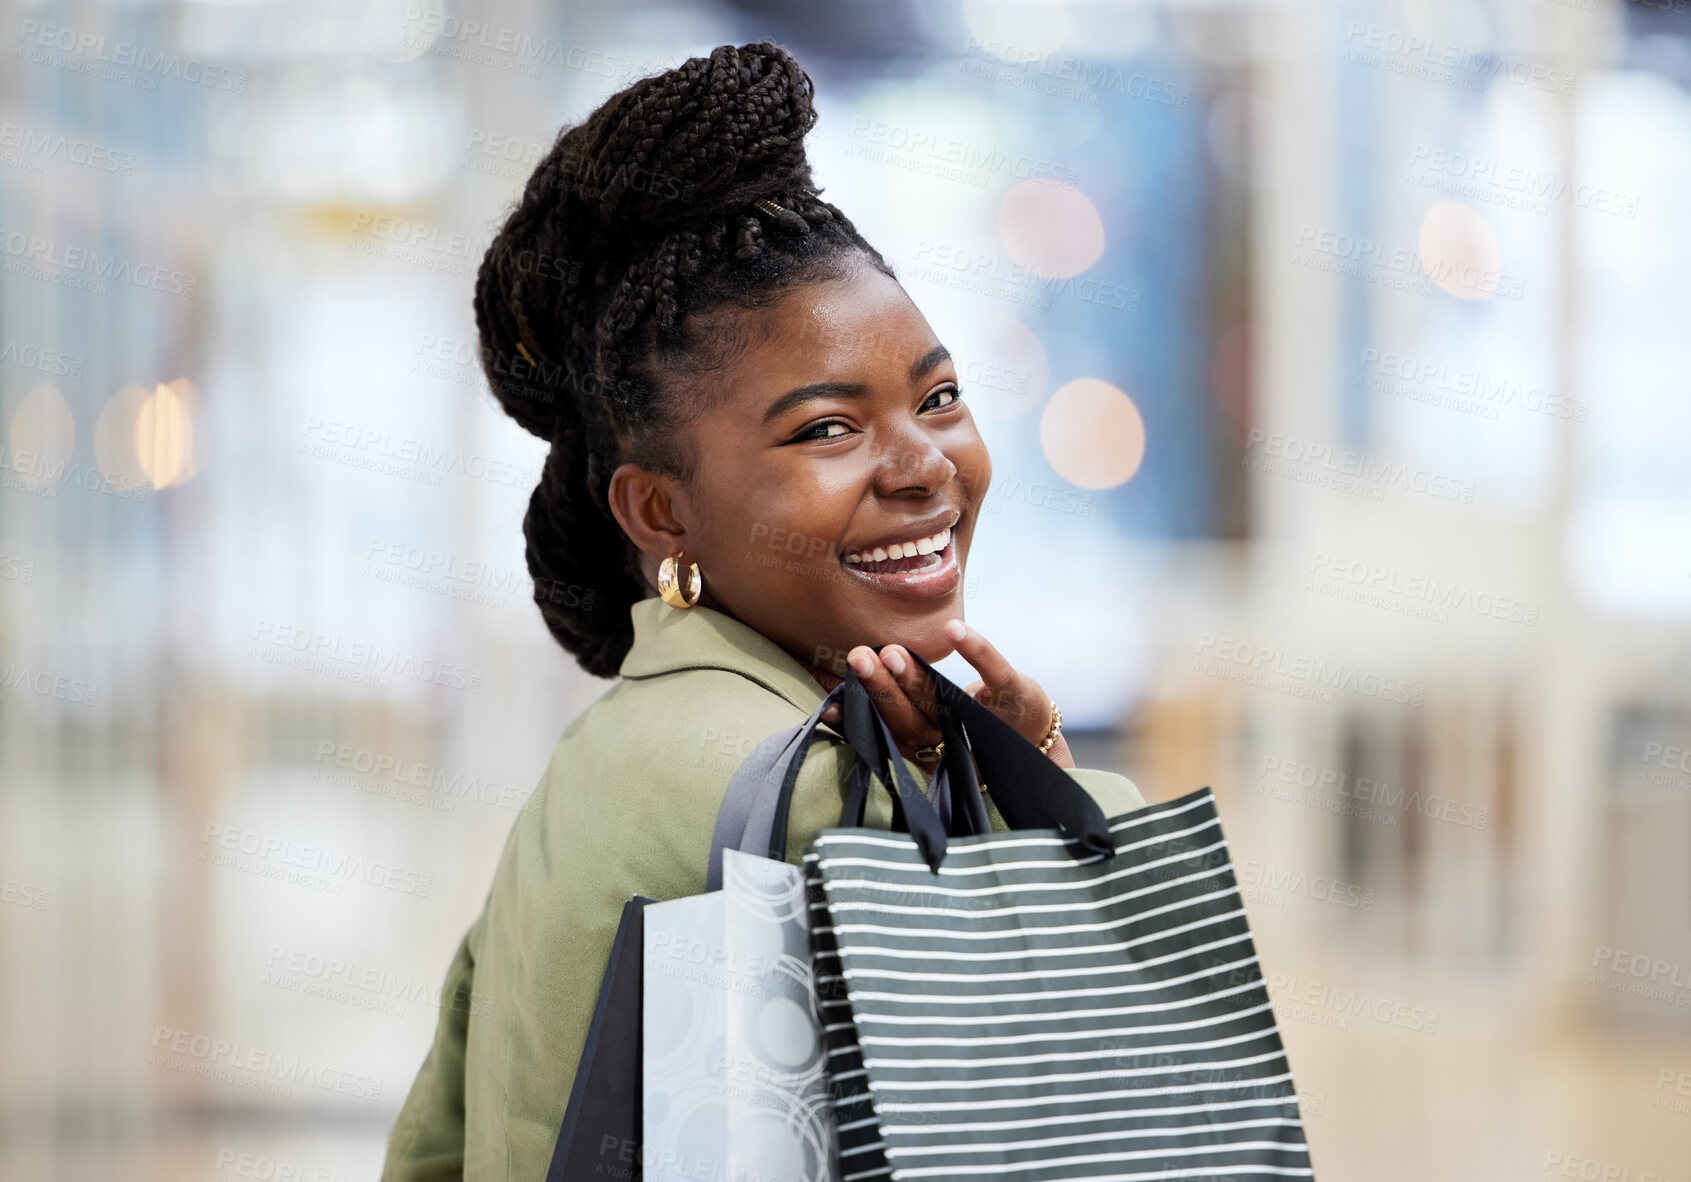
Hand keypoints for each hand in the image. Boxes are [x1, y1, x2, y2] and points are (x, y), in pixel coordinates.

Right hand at [817, 619, 1071, 768]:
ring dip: (915, 678)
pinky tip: (955, 631)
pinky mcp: (1013, 697)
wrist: (1033, 739)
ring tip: (891, 652)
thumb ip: (884, 711)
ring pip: (941, 703)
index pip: (890, 731)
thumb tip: (833, 708)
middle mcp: (951, 739)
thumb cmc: (966, 725)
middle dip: (885, 690)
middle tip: (860, 659)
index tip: (835, 704)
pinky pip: (994, 673)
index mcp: (926, 743)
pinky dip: (977, 650)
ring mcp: (982, 718)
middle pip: (912, 719)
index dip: (863, 719)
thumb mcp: (924, 722)